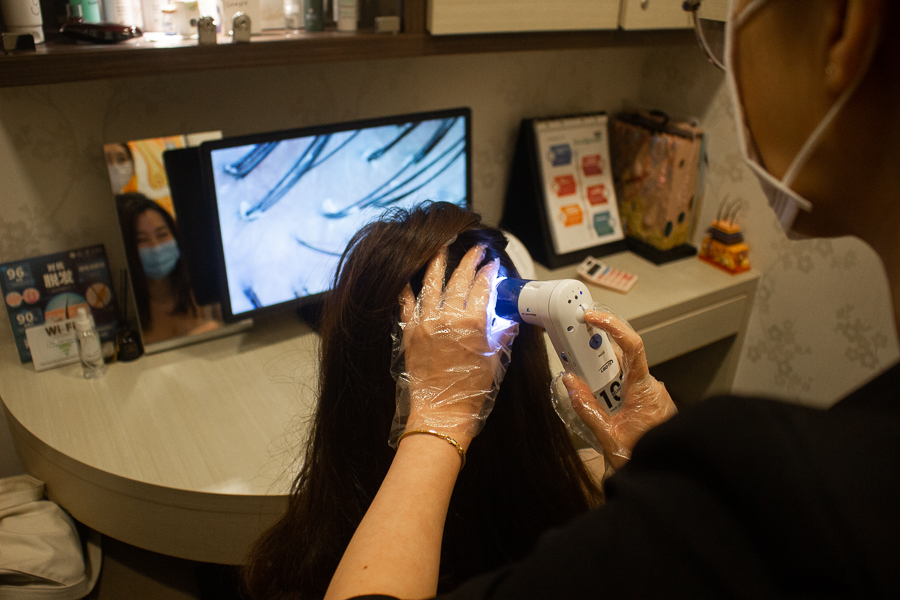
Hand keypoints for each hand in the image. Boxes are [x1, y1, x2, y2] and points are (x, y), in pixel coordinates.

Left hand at [391, 244, 516, 447]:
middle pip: (460, 279)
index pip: (484, 287)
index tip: (492, 263)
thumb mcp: (496, 359)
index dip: (489, 272)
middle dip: (470, 260)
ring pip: (432, 283)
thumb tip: (509, 317)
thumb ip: (502, 333)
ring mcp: (426, 323)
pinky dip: (407, 287)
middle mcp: (449, 318)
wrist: (442, 413)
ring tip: (441, 246)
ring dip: (438, 262)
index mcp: (474, 324)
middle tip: (476, 250)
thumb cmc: (471, 391)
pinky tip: (409, 274)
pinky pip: (406, 303)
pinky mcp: (410, 332)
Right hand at [562, 310, 676, 469]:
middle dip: (597, 361)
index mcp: (644, 389)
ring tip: (594, 403)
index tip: (591, 318)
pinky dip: (614, 390)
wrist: (670, 478)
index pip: (632, 345)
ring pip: (625, 374)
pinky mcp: (652, 402)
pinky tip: (605, 409)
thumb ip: (586, 407)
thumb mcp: (607, 436)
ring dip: (605, 382)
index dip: (611, 325)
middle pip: (622, 359)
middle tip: (577, 365)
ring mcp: (654, 394)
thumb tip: (569, 381)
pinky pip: (630, 386)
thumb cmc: (643, 458)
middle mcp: (653, 387)